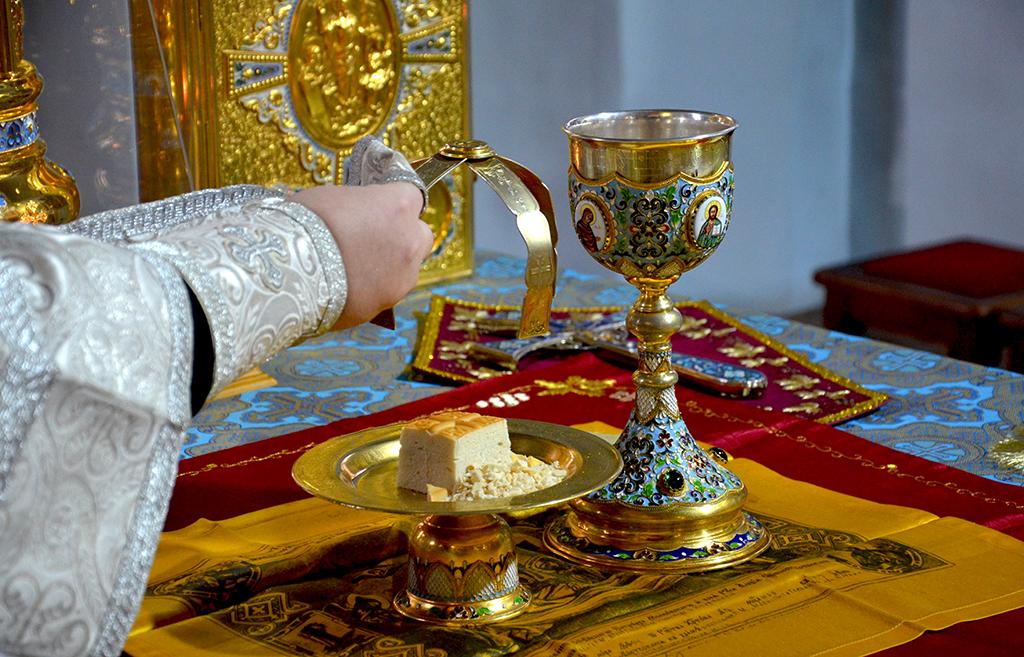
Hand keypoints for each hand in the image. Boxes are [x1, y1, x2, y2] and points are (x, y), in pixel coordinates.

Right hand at [291, 183, 431, 328]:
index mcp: (398, 205)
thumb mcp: (328, 198)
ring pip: (408, 268)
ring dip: (391, 265)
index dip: (395, 202)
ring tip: (356, 267)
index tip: (382, 206)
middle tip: (376, 237)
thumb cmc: (304, 225)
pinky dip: (375, 288)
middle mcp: (410, 240)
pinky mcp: (388, 303)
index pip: (413, 195)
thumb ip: (354, 204)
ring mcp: (403, 275)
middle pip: (421, 235)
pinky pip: (388, 292)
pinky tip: (348, 286)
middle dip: (405, 235)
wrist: (289, 271)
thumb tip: (348, 210)